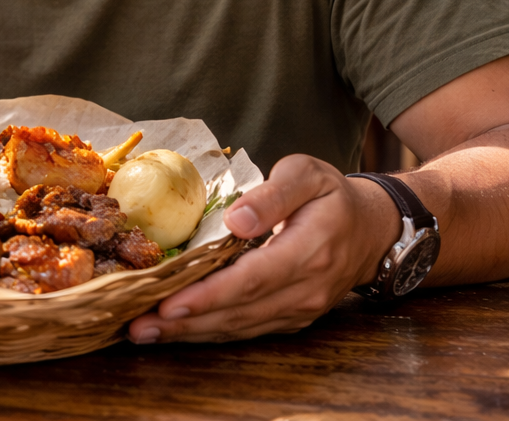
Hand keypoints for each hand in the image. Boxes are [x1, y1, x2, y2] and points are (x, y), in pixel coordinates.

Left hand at [126, 155, 399, 342]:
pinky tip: (178, 330)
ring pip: (241, 326)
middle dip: (186, 322)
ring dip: (191, 333)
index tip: (170, 302)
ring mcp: (301, 308)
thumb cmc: (331, 194)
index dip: (210, 294)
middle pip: (240, 311)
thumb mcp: (307, 174)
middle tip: (138, 325)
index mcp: (310, 250)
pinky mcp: (292, 317)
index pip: (253, 279)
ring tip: (145, 332)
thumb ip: (273, 194)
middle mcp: (307, 288)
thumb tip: (236, 220)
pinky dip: (211, 331)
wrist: (371, 228)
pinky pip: (248, 328)